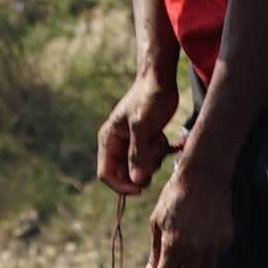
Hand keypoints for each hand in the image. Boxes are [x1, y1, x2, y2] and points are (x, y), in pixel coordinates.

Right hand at [95, 76, 178, 197]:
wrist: (160, 79)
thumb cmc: (149, 98)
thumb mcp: (143, 126)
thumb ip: (138, 154)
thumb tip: (136, 181)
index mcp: (108, 140)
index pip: (106, 174)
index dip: (121, 185)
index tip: (140, 188)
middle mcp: (117, 144)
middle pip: (124, 174)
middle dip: (140, 171)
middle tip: (154, 155)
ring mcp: (131, 143)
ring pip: (139, 168)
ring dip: (151, 161)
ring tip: (157, 140)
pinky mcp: (144, 141)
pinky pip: (150, 159)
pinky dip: (157, 153)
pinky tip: (161, 136)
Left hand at [148, 157, 237, 267]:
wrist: (204, 176)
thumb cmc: (175, 197)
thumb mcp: (156, 223)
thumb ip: (155, 252)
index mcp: (173, 245)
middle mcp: (195, 248)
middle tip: (176, 265)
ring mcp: (214, 244)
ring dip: (196, 265)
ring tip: (190, 244)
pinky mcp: (227, 238)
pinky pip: (216, 255)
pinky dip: (208, 251)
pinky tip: (203, 232)